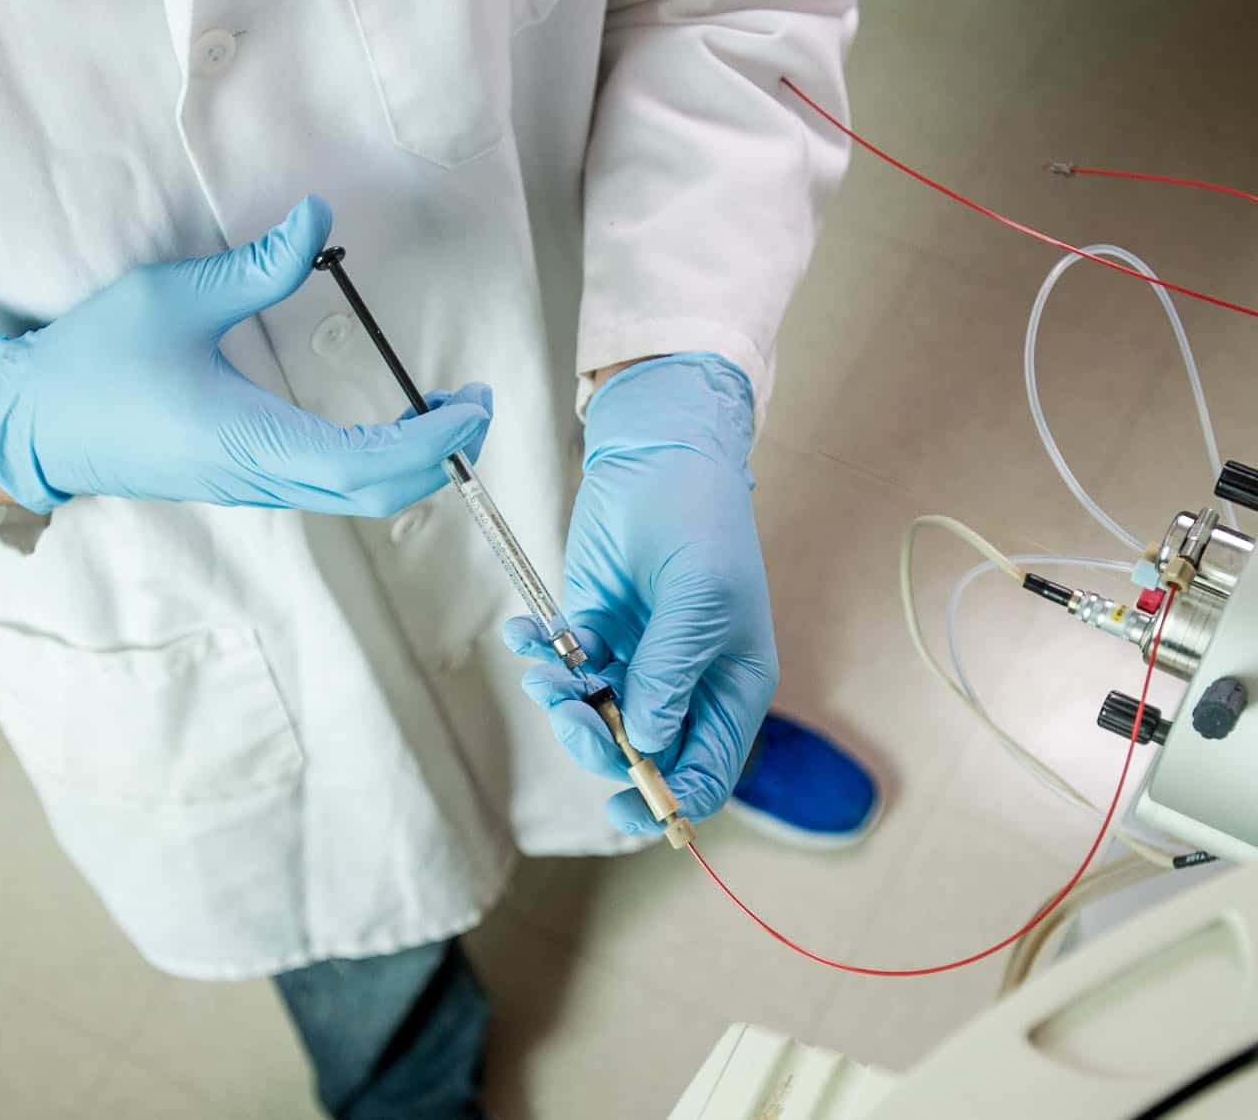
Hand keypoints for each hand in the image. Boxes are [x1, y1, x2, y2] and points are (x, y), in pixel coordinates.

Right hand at [0, 195, 490, 513]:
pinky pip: (330, 487)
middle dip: (441, 455)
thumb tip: (314, 217)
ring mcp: (252, 486)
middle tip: (478, 404)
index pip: (364, 463)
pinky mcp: (243, 481)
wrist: (34, 423)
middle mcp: (260, 477)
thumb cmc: (95, 361)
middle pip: (375, 493)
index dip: (429, 443)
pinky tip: (396, 427)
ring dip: (413, 462)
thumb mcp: (174, 299)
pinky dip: (378, 465)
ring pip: (355, 496)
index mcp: (249, 441)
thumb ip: (256, 267)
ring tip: (451, 413)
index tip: (470, 407)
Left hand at [504, 354, 775, 834]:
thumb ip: (672, 673)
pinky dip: (539, 658)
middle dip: (600, 744)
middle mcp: (685, 683)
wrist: (659, 452)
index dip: (669, 798)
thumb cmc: (701, 521)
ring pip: (594, 717)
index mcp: (731, 687)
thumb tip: (646, 742)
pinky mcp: (596, 630)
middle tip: (570, 710)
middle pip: (641, 753)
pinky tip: (526, 634)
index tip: (623, 805)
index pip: (707, 771)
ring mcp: (638, 659)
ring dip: (562, 702)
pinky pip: (564, 668)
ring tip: (544, 667)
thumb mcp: (700, 600)